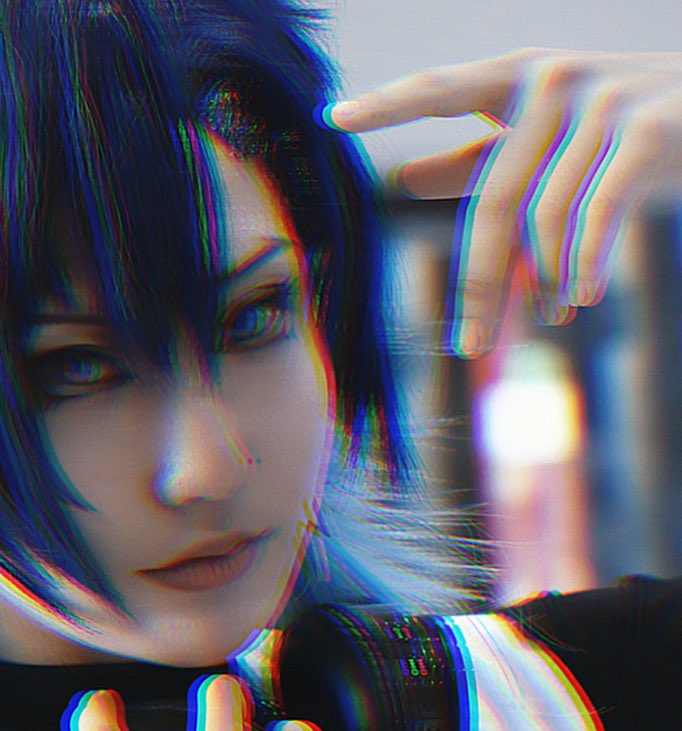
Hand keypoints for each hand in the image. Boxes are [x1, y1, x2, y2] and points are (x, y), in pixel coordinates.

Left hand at [331, 49, 681, 355]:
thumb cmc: (619, 129)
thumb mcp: (545, 140)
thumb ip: (478, 158)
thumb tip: (405, 178)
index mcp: (516, 77)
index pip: (439, 89)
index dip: (387, 104)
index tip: (331, 117)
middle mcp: (552, 80)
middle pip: (494, 197)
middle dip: (480, 282)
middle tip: (469, 345)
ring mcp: (603, 102)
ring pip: (547, 217)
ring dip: (543, 282)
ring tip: (549, 315)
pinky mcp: (649, 131)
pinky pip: (597, 214)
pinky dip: (584, 265)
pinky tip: (579, 298)